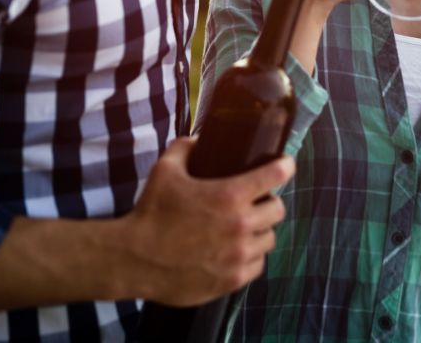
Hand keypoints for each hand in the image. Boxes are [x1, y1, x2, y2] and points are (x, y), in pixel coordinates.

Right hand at [123, 136, 293, 305]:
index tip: (286, 165)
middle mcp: (241, 226)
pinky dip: (250, 257)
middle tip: (256, 202)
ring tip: (244, 228)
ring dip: (260, 231)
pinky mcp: (232, 280)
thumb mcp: (164, 171)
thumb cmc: (150, 213)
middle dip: (269, 202)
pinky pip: (257, 265)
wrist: (134, 259)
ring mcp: (238, 256)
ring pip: (269, 239)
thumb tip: (196, 141)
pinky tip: (236, 251)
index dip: (285, 166)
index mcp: (229, 195)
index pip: (275, 175)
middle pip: (278, 210)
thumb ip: (184, 149)